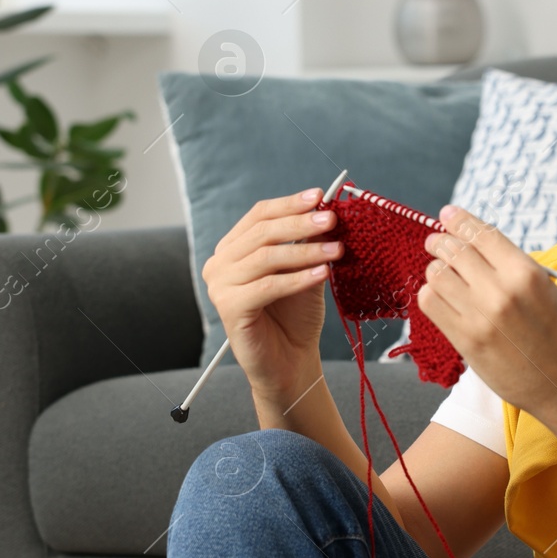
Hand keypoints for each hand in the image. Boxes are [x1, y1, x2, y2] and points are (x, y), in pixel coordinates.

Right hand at [202, 187, 340, 400]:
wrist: (290, 361)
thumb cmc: (295, 316)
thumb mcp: (306, 271)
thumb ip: (309, 244)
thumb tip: (326, 212)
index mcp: (233, 248)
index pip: (259, 215)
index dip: (289, 204)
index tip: (320, 195)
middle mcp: (219, 264)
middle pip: (261, 233)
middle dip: (299, 224)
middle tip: (331, 219)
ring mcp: (220, 286)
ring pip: (266, 258)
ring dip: (305, 251)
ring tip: (337, 250)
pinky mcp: (229, 309)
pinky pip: (268, 286)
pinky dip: (298, 278)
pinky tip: (323, 273)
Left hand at [418, 205, 556, 430]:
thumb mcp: (547, 290)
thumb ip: (512, 267)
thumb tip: (476, 245)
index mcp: (526, 273)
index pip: (480, 233)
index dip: (459, 220)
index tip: (448, 215)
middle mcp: (501, 291)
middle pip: (453, 250)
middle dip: (441, 242)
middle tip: (437, 243)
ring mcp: (481, 317)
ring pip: (436, 275)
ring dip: (436, 270)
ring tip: (444, 275)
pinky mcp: (466, 341)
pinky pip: (431, 304)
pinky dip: (432, 295)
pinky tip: (443, 298)